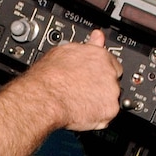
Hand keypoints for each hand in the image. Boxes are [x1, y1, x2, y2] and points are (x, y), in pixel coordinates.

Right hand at [0, 30, 123, 155]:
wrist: (44, 98)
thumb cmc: (48, 76)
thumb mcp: (65, 51)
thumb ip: (87, 45)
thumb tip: (96, 37)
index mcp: (99, 55)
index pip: (112, 63)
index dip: (101, 72)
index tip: (94, 78)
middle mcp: (109, 72)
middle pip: (112, 82)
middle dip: (100, 87)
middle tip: (83, 92)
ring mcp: (111, 92)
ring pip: (110, 99)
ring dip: (99, 102)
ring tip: (80, 102)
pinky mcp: (109, 110)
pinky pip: (106, 116)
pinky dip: (97, 118)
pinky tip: (82, 112)